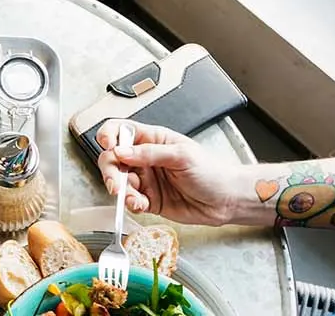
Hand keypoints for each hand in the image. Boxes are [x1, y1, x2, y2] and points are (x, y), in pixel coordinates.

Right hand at [94, 120, 261, 226]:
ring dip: (121, 191)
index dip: (110, 135)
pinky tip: (140, 205)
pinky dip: (131, 204)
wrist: (226, 200)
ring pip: (119, 182)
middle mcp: (145, 158)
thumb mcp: (182, 155)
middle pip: (113, 158)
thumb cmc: (211, 172)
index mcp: (153, 139)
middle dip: (111, 170)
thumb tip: (122, 151)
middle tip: (116, 183)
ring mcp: (146, 179)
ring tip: (133, 198)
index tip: (108, 145)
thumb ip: (150, 153)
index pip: (121, 130)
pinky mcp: (149, 200)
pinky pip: (130, 201)